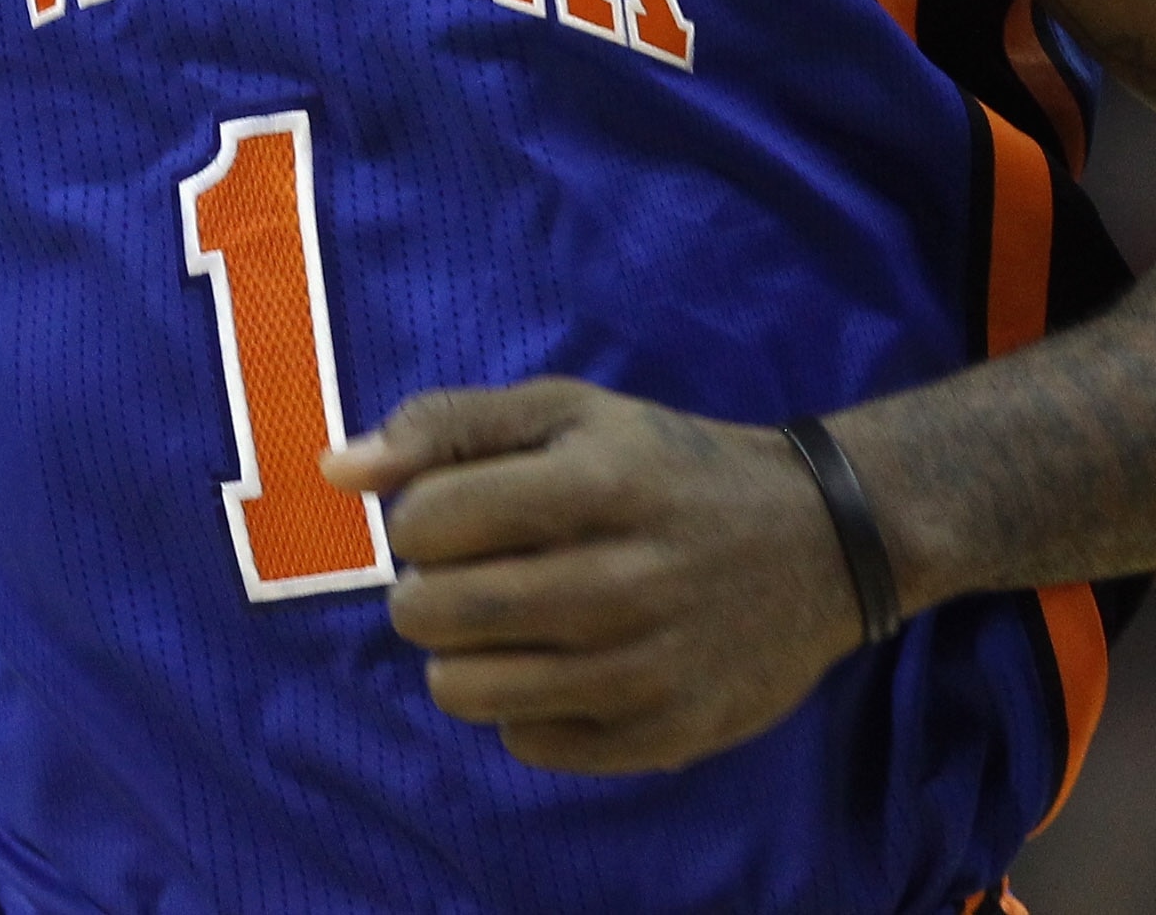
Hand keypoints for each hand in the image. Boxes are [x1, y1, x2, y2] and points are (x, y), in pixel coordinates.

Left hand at [321, 378, 862, 775]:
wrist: (820, 542)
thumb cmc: (667, 466)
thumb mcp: (569, 412)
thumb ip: (446, 426)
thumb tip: (335, 469)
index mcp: (597, 483)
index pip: (428, 520)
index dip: (418, 519)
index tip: (454, 516)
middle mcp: (623, 579)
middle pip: (435, 613)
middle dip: (421, 593)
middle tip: (462, 577)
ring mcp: (648, 667)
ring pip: (467, 690)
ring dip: (459, 656)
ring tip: (501, 624)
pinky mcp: (667, 735)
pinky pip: (529, 742)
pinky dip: (522, 708)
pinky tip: (559, 664)